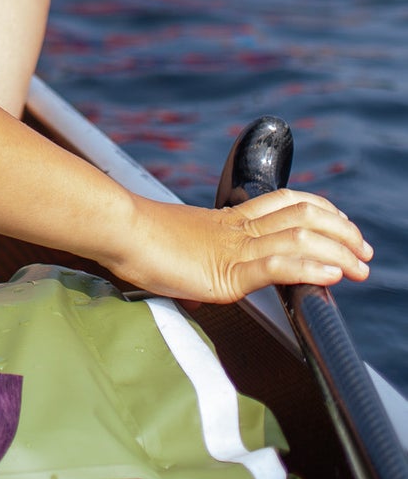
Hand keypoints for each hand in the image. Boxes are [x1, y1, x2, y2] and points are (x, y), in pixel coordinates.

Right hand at [113, 191, 371, 302]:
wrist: (116, 229)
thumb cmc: (134, 239)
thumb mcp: (176, 244)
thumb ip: (196, 256)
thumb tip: (196, 275)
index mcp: (227, 220)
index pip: (286, 203)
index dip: (321, 210)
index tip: (342, 225)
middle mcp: (237, 228)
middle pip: (302, 214)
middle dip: (341, 230)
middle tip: (363, 249)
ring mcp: (233, 247)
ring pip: (299, 237)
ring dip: (338, 251)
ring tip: (359, 265)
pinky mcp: (227, 271)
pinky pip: (277, 265)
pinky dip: (310, 268)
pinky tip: (330, 275)